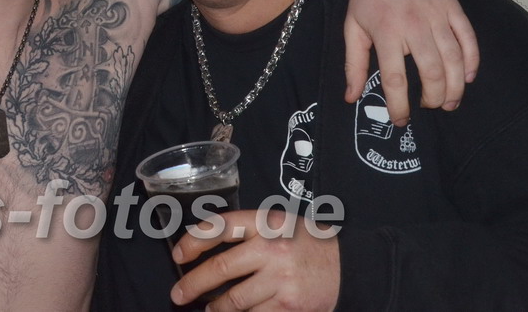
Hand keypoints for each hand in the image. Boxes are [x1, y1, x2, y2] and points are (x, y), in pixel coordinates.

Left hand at [171, 208, 339, 310]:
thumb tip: (203, 248)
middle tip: (178, 294)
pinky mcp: (290, 306)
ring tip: (209, 308)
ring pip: (234, 300)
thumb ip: (246, 231)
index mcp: (266, 223)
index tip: (178, 255)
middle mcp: (272, 249)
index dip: (194, 241)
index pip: (221, 227)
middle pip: (221, 267)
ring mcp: (281, 280)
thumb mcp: (277, 223)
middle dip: (193, 283)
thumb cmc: (305, 243)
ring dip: (215, 307)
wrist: (348, 266)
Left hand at [344, 0, 477, 125]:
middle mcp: (414, 26)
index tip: (401, 120)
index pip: (395, 79)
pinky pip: (468, 39)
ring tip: (450, 102)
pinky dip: (471, 61)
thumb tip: (351, 97)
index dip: (399, 106)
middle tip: (430, 107)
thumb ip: (353, 64)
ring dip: (455, 87)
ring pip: (454, 59)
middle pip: (432, 73)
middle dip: (434, 98)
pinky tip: (466, 77)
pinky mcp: (453, 6)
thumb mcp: (352, 27)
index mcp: (386, 33)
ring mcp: (437, 15)